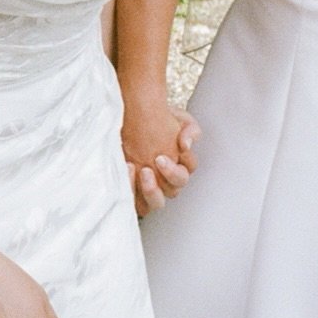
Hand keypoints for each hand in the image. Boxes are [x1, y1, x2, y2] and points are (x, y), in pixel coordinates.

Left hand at [121, 101, 200, 216]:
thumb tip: (187, 145)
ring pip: (156, 203)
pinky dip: (131, 191)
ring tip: (141, 172)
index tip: (160, 157)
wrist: (135, 115)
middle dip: (163, 180)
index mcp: (180, 168)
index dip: (174, 171)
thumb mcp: (180, 119)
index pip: (183, 177)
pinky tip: (127, 172)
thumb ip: (190, 131)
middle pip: (173, 191)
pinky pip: (135, 203)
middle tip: (151, 164)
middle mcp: (167, 181)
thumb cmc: (158, 119)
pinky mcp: (134, 190)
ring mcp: (150, 187)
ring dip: (150, 191)